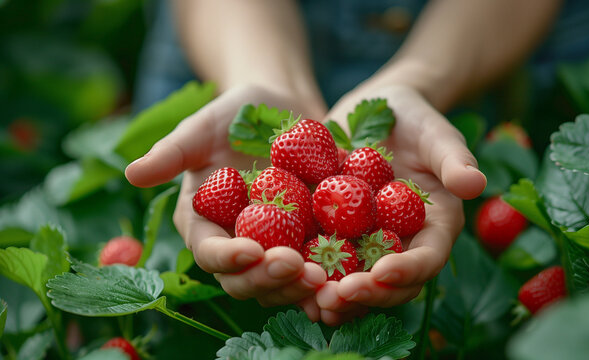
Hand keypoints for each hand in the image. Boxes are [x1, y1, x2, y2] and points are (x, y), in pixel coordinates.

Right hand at [125, 84, 327, 308]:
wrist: (284, 109)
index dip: (227, 257)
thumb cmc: (237, 112)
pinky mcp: (307, 243)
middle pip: (246, 279)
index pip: (209, 252)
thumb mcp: (203, 126)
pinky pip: (318, 268)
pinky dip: (331, 278)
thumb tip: (131, 173)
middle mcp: (237, 244)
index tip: (251, 251)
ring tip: (326, 278)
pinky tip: (351, 277)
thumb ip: (172, 152)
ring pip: (282, 283)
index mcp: (204, 224)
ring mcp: (273, 248)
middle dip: (269, 279)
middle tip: (298, 270)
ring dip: (302, 287)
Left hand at [315, 84, 486, 324]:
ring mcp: (368, 242)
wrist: (379, 111)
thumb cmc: (416, 120)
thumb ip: (454, 159)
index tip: (380, 273)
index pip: (427, 258)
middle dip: (365, 295)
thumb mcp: (437, 134)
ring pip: (356, 281)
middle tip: (336, 298)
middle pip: (390, 283)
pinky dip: (310, 274)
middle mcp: (402, 243)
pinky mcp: (337, 233)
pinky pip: (324, 260)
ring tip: (312, 303)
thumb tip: (474, 184)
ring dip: (336, 297)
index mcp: (434, 227)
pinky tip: (286, 279)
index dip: (407, 270)